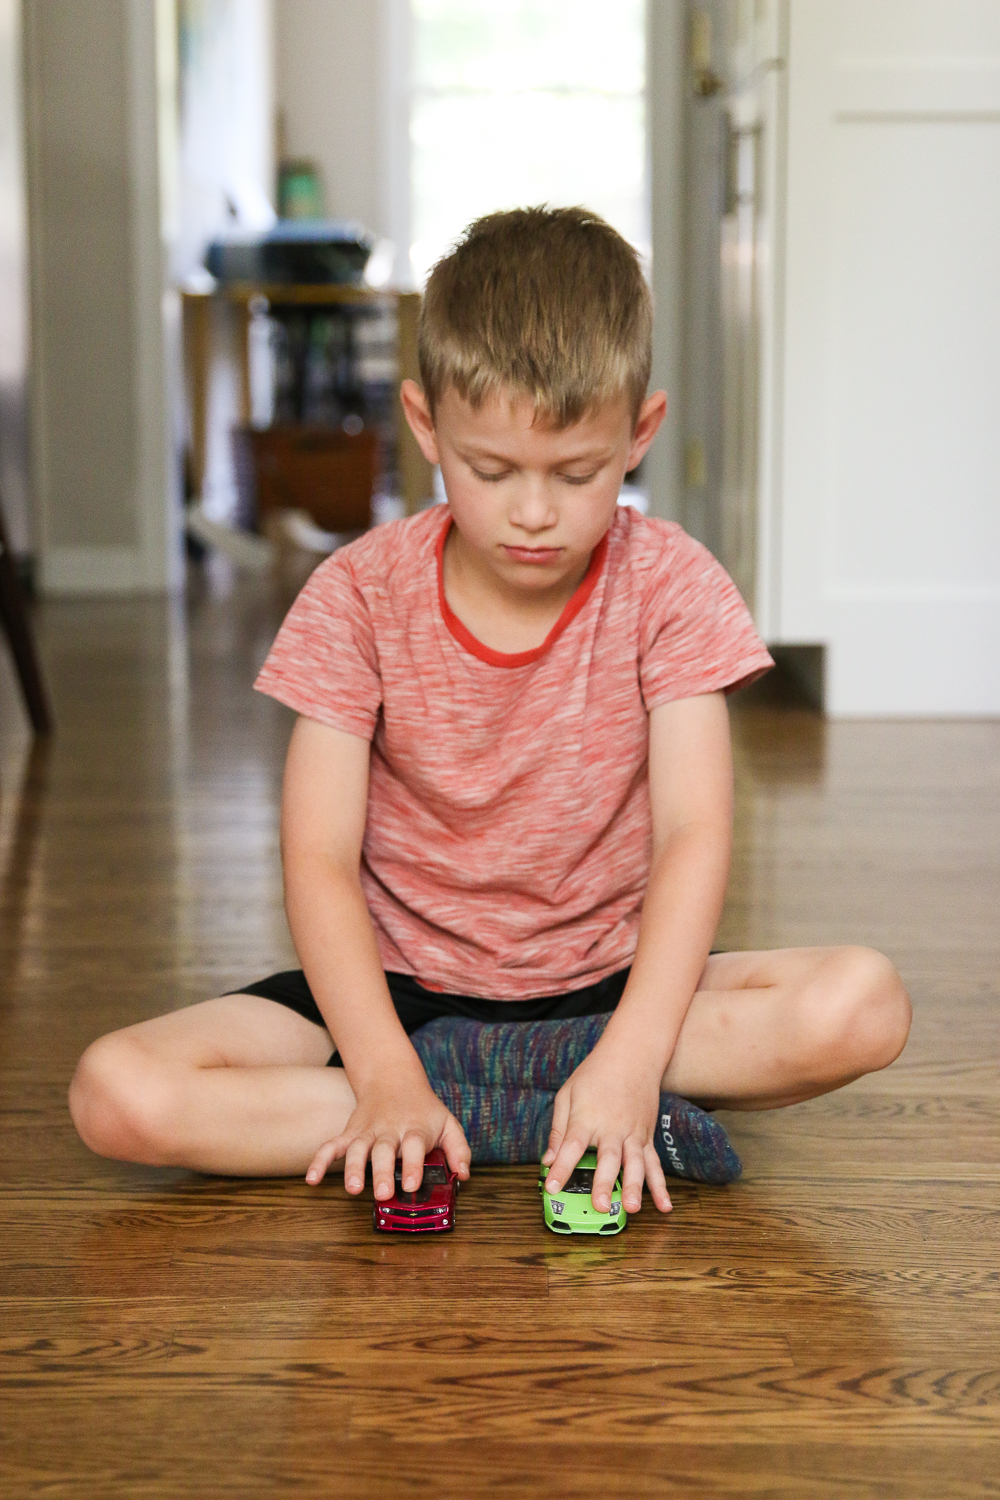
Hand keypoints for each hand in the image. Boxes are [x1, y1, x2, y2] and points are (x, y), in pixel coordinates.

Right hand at [305, 1073, 470, 1199]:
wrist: (393, 1078)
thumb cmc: (423, 1110)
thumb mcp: (447, 1123)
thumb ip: (459, 1150)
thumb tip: (464, 1175)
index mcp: (414, 1129)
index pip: (414, 1146)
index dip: (413, 1165)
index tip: (413, 1184)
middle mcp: (389, 1131)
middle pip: (383, 1151)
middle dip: (382, 1172)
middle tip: (383, 1194)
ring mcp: (367, 1132)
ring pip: (356, 1149)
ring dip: (352, 1168)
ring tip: (353, 1188)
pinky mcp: (350, 1133)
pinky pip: (331, 1146)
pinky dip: (319, 1160)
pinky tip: (312, 1179)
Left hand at [541, 1048, 671, 1215]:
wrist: (632, 1055)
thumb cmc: (595, 1074)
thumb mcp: (567, 1095)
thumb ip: (558, 1130)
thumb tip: (548, 1160)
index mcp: (586, 1118)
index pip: (571, 1147)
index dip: (561, 1168)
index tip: (552, 1187)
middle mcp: (611, 1128)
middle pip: (607, 1159)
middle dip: (603, 1183)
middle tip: (599, 1205)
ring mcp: (633, 1133)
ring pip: (635, 1164)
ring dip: (634, 1187)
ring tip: (631, 1209)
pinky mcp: (647, 1137)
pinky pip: (655, 1164)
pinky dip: (660, 1186)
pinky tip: (664, 1206)